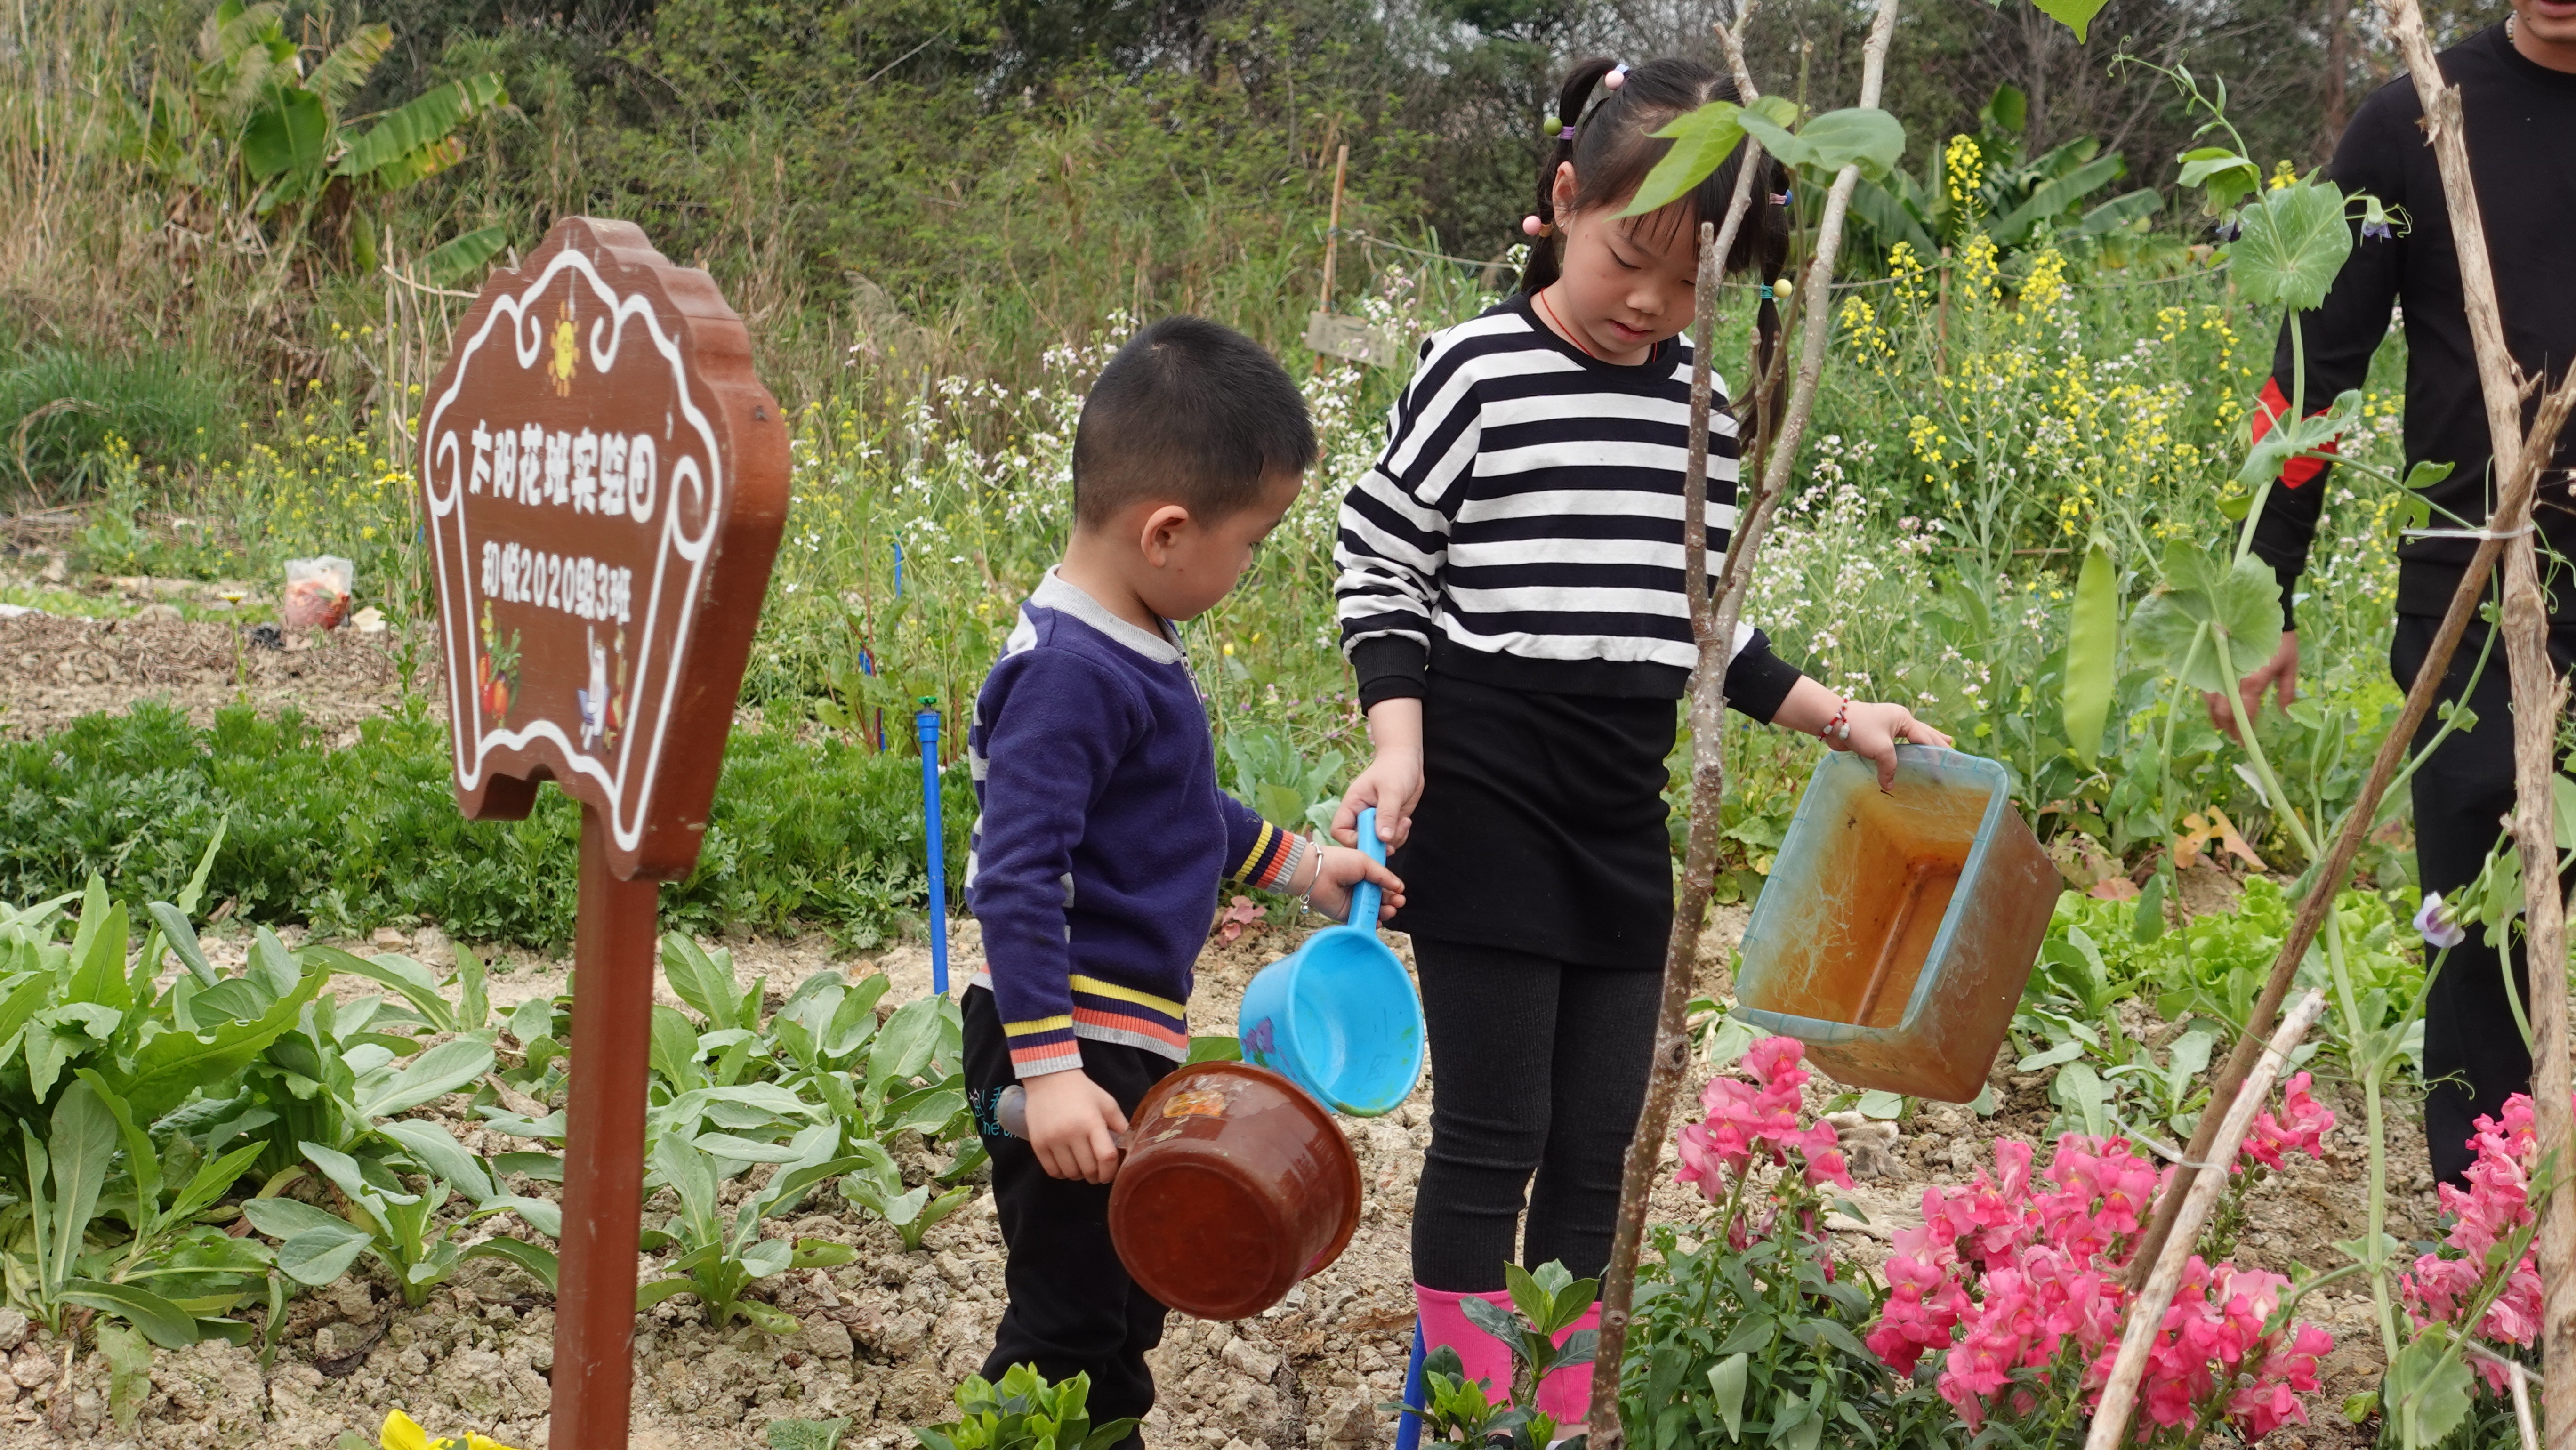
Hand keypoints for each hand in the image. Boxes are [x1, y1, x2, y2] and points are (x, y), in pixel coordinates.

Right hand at [1021, 1069, 1127, 1183]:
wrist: (1049, 1078)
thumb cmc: (1082, 1091)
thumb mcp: (1106, 1103)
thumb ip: (1119, 1124)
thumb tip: (1129, 1146)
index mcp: (1092, 1122)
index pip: (1106, 1157)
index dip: (1111, 1171)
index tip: (1110, 1174)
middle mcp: (1072, 1133)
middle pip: (1088, 1169)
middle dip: (1096, 1176)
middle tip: (1097, 1173)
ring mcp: (1053, 1139)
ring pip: (1070, 1173)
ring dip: (1079, 1175)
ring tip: (1081, 1168)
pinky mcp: (1038, 1144)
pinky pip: (1052, 1171)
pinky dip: (1062, 1173)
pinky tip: (1066, 1166)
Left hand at [1303, 845, 1405, 923]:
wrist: (1315, 873)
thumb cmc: (1339, 862)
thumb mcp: (1365, 862)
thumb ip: (1383, 875)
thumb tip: (1399, 886)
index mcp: (1364, 874)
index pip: (1383, 884)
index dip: (1392, 889)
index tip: (1400, 891)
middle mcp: (1359, 889)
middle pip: (1380, 899)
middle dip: (1391, 901)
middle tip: (1398, 902)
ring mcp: (1353, 903)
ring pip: (1373, 911)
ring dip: (1384, 912)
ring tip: (1390, 910)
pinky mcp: (1345, 914)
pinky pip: (1361, 921)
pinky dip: (1370, 923)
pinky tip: (1378, 921)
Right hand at [1333, 698, 1424, 848]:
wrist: (1407, 759)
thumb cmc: (1395, 768)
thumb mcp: (1391, 791)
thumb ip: (1386, 814)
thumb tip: (1383, 838)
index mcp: (1352, 804)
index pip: (1339, 830)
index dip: (1351, 840)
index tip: (1371, 839)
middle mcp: (1361, 815)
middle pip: (1359, 841)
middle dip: (1376, 844)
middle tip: (1392, 842)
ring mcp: (1375, 820)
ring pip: (1377, 843)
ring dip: (1392, 840)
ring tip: (1404, 824)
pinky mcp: (1389, 822)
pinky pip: (1390, 839)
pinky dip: (1399, 836)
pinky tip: (1406, 822)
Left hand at [1838, 700, 1951, 789]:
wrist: (1831, 721)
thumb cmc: (1860, 729)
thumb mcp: (1880, 749)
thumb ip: (1889, 768)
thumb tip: (1889, 786)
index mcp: (1903, 719)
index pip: (1925, 739)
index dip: (1936, 754)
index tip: (1945, 768)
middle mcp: (1897, 721)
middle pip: (1922, 732)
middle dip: (1936, 740)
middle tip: (1951, 745)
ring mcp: (1886, 727)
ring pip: (1909, 737)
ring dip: (1922, 743)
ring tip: (1937, 745)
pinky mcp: (1875, 735)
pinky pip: (1894, 745)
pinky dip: (1903, 751)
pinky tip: (1905, 756)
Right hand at [2207, 631, 2297, 739]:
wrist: (2264, 615)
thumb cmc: (2280, 642)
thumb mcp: (2290, 667)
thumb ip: (2287, 693)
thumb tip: (2286, 715)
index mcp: (2252, 683)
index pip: (2245, 714)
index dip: (2244, 731)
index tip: (2245, 743)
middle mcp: (2232, 679)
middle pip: (2224, 712)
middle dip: (2228, 727)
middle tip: (2234, 737)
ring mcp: (2219, 672)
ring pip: (2211, 701)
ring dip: (2215, 717)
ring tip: (2221, 727)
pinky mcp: (2213, 665)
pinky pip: (2206, 688)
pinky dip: (2209, 702)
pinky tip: (2213, 708)